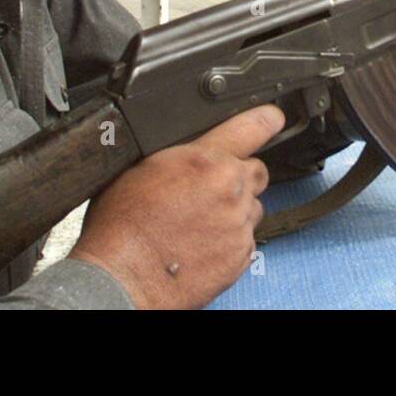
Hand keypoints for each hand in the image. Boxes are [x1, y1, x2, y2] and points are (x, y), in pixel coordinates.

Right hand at [69, 104, 284, 309]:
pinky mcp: (241, 255)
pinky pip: (246, 239)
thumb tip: (195, 147)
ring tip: (201, 222)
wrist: (122, 277)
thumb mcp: (142, 167)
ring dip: (235, 210)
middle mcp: (230, 190)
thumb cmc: (123, 225)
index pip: (251, 129)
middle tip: (212, 189)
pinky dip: (230, 240)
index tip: (273, 118)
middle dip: (239, 176)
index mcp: (206, 161)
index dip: (265, 121)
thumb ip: (182, 153)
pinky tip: (203, 244)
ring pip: (252, 207)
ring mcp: (239, 224)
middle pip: (256, 171)